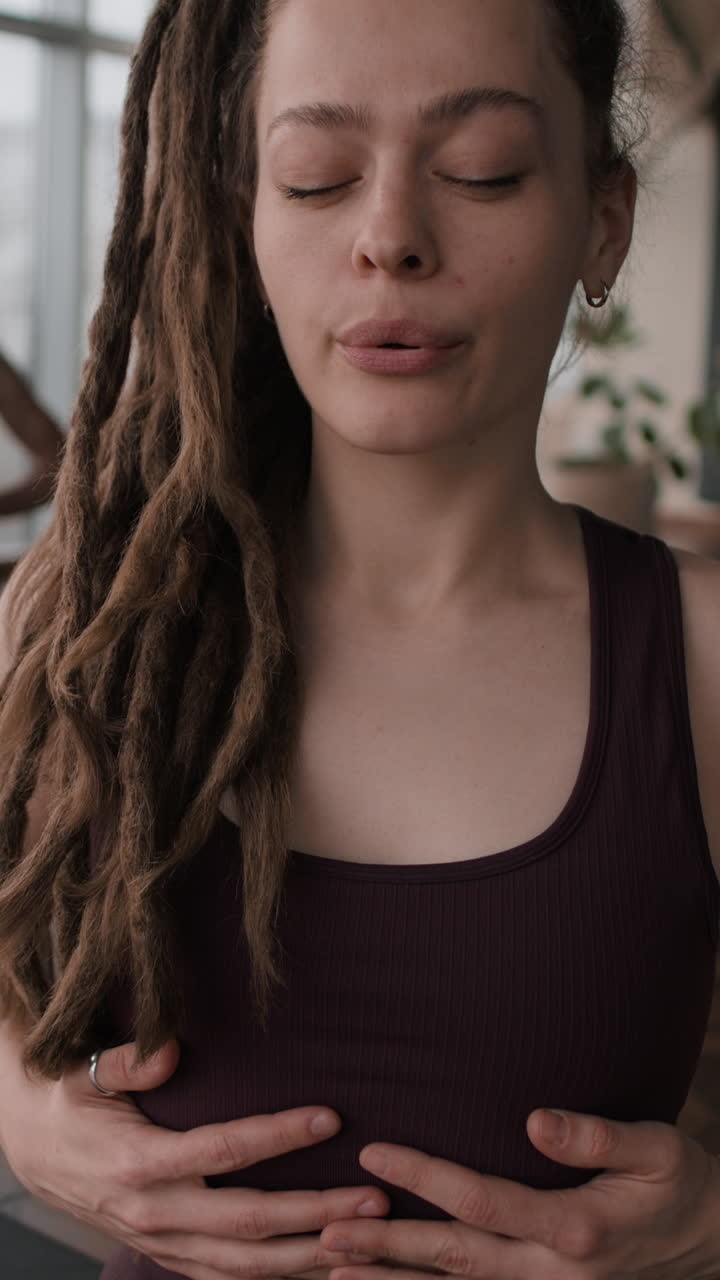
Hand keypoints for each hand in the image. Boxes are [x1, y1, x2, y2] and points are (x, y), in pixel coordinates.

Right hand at [2, 1036, 389, 1279]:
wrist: (33, 1154)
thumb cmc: (68, 1102)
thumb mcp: (83, 1072)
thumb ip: (128, 1062)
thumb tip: (169, 1051)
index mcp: (139, 1162)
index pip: (223, 1150)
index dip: (279, 1135)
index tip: (331, 1117)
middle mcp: (155, 1213)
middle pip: (249, 1222)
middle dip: (317, 1212)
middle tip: (375, 1197)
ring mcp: (163, 1243)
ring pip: (246, 1265)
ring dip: (310, 1254)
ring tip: (367, 1238)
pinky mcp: (169, 1256)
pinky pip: (228, 1279)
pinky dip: (276, 1278)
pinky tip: (320, 1267)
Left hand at [319, 1108, 719, 1279]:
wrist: (710, 1243)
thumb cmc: (679, 1184)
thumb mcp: (656, 1149)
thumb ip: (595, 1137)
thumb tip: (535, 1119)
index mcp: (575, 1228)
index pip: (481, 1200)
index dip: (424, 1176)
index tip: (373, 1152)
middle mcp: (552, 1273)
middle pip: (454, 1259)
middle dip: (387, 1247)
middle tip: (324, 1233)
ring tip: (331, 1273)